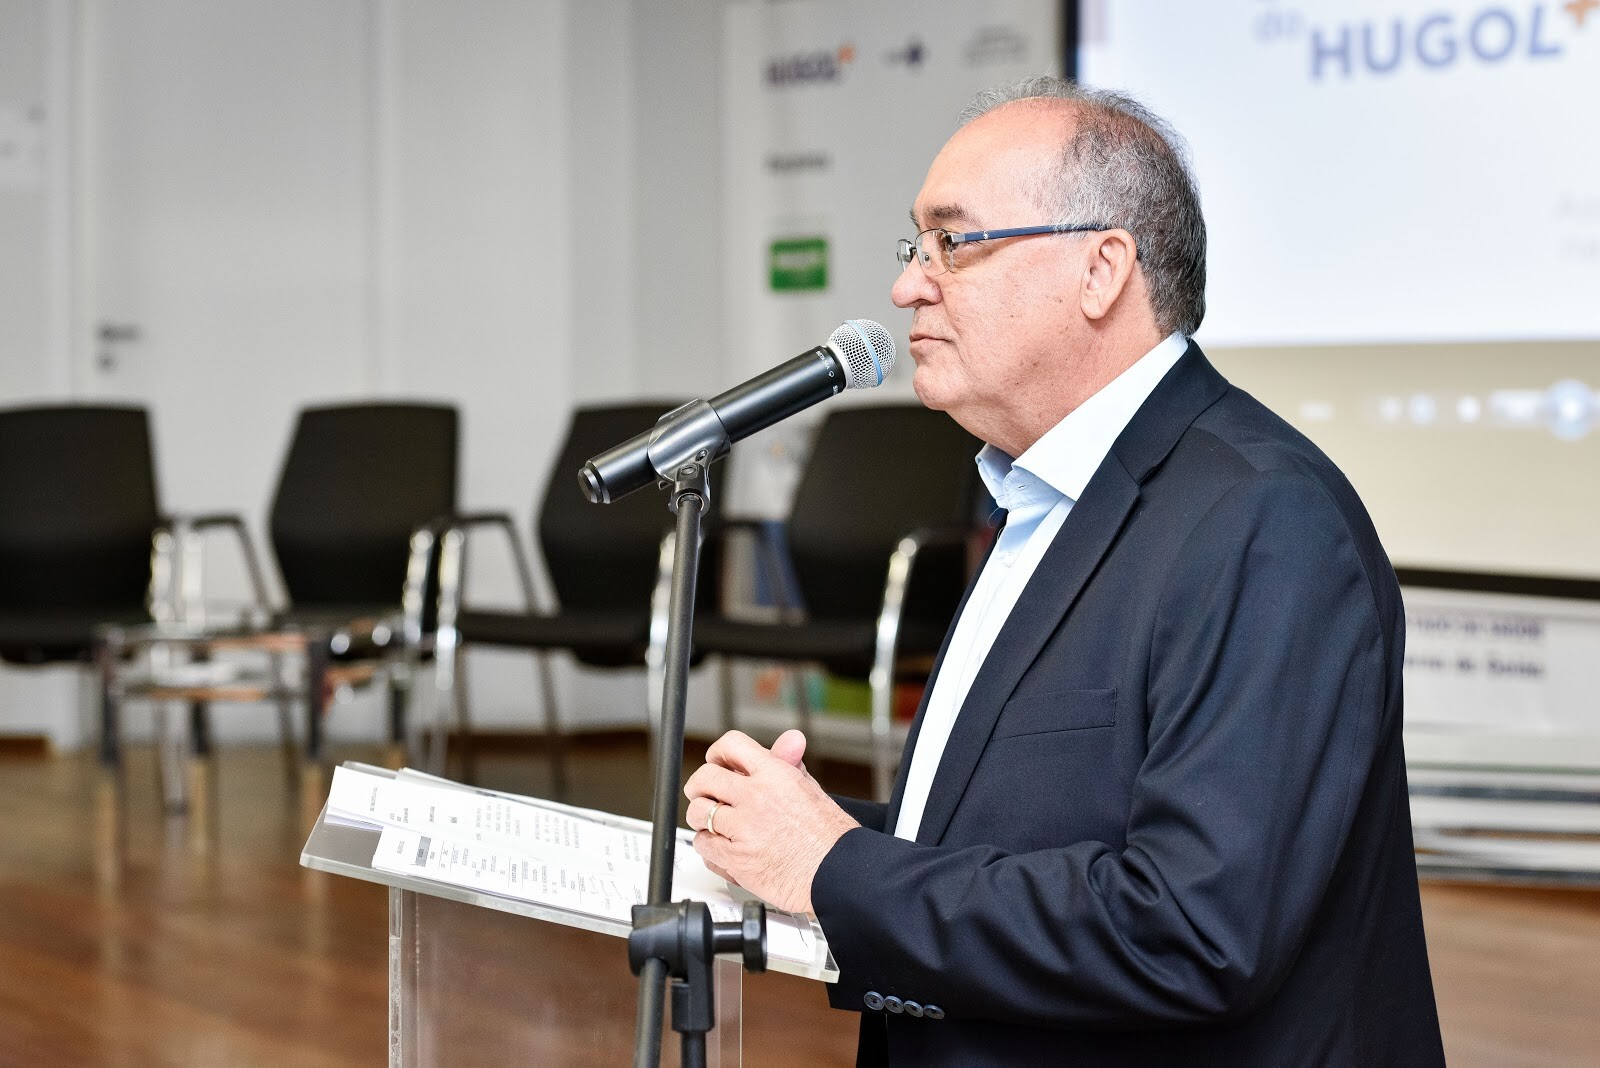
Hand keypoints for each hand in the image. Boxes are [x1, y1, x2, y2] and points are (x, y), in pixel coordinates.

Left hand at [684, 730, 857, 913]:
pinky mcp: (736, 858)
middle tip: (706, 796)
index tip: (717, 764)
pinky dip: (709, 847)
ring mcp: (744, 828)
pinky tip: (724, 847)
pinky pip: (703, 845)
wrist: (839, 875)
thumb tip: (790, 740)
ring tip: (717, 825)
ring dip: (703, 818)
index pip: (731, 746)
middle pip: (705, 778)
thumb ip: (790, 764)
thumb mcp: (812, 790)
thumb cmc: (831, 839)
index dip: (718, 754)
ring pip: (698, 812)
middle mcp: (757, 797)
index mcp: (776, 775)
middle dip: (701, 787)